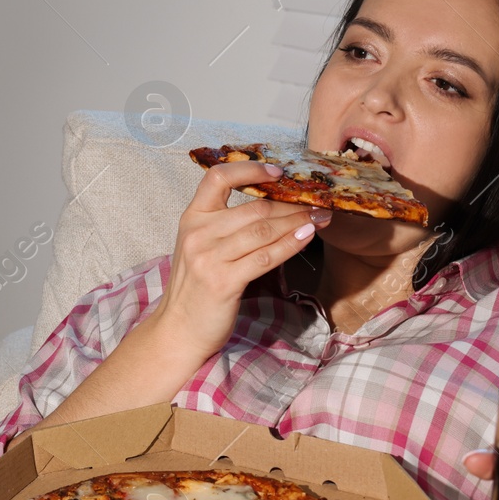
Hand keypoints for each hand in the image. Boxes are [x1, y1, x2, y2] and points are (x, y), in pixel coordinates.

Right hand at [149, 162, 329, 355]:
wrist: (179, 330)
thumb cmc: (195, 289)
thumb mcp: (201, 247)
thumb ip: (226, 226)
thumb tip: (274, 207)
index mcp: (192, 218)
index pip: (217, 177)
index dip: (249, 169)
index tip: (277, 171)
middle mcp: (198, 233)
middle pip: (254, 208)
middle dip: (291, 203)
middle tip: (317, 202)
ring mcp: (209, 257)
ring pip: (263, 230)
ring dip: (297, 221)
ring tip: (319, 218)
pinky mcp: (223, 281)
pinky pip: (265, 256)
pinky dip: (291, 244)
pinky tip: (306, 237)